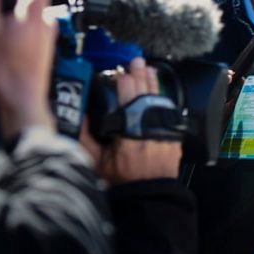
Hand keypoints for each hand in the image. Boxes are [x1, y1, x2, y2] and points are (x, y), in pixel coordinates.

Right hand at [80, 56, 182, 184]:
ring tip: (148, 68)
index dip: (123, 81)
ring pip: (159, 98)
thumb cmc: (122, 179)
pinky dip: (162, 96)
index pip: (127, 96)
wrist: (151, 192)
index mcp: (130, 129)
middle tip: (135, 60)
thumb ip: (86, 139)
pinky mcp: (174, 131)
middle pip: (144, 92)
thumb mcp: (97, 162)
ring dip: (152, 82)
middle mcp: (149, 124)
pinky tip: (159, 89)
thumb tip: (79, 116)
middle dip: (139, 74)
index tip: (118, 72)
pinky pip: (168, 108)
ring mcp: (164, 126)